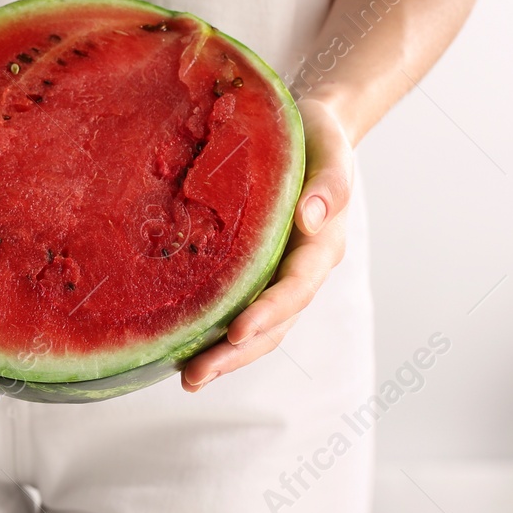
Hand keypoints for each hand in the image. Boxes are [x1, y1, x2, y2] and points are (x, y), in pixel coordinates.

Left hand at [180, 95, 353, 391]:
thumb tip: (310, 217)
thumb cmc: (315, 137)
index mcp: (321, 245)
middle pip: (274, 324)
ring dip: (225, 358)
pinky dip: (215, 337)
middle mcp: (301, 271)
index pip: (295, 286)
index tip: (237, 330)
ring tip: (189, 379)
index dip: (268, 311)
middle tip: (197, 376)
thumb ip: (329, 181)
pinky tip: (182, 352)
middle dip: (236, 353)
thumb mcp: (329, 147)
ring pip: (258, 331)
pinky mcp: (255, 276)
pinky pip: (239, 312)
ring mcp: (278, 278)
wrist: (309, 132)